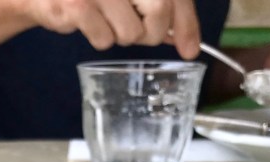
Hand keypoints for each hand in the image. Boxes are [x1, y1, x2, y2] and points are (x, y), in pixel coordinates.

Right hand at [30, 0, 199, 58]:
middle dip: (152, 33)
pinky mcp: (79, 6)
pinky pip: (105, 40)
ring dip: (120, 35)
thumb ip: (155, 8)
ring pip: (131, 32)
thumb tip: (184, 38)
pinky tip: (87, 22)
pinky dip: (99, 38)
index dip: (186, 22)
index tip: (190, 49)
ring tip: (104, 19)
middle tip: (137, 32)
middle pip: (159, 12)